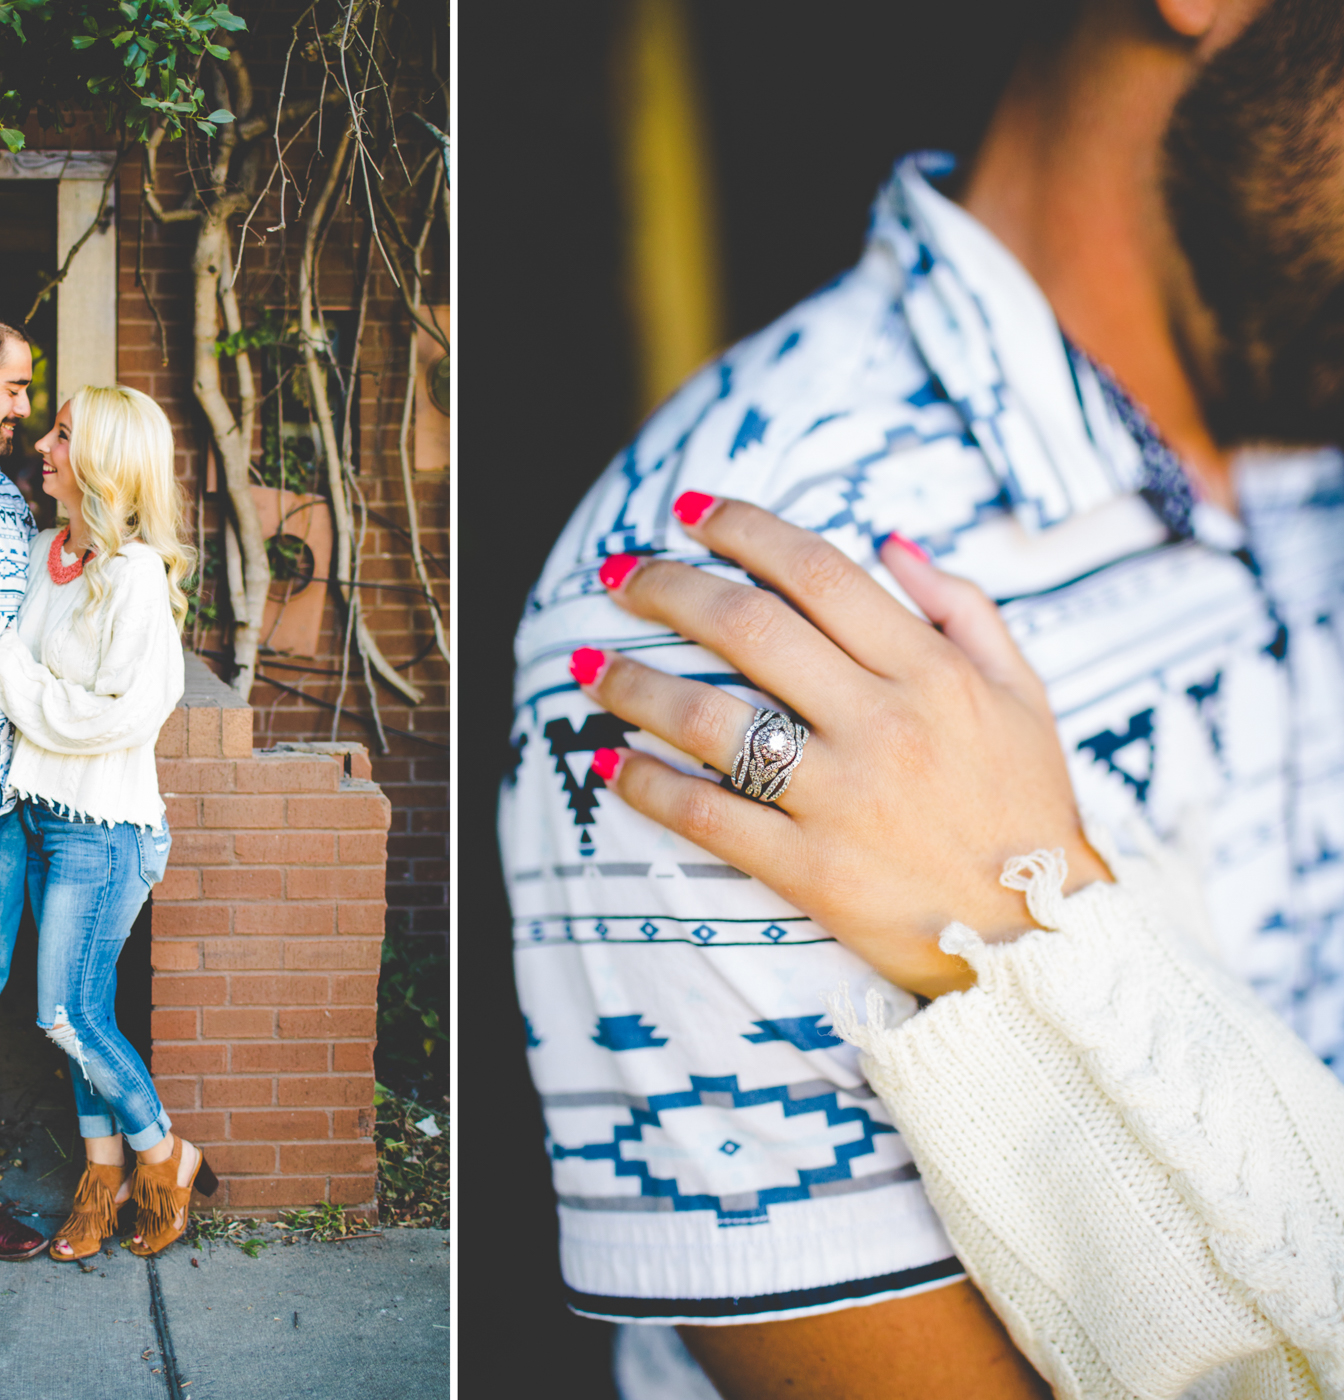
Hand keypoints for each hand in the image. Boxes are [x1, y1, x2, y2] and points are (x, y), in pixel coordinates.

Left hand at [576, 492, 1107, 998]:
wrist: (1042, 937)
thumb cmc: (1025, 805)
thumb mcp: (1023, 693)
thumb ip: (963, 608)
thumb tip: (888, 540)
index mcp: (930, 671)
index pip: (817, 571)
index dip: (742, 528)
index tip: (688, 511)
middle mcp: (882, 723)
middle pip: (747, 627)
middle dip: (666, 587)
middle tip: (615, 576)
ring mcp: (843, 797)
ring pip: (711, 718)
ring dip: (634, 685)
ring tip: (587, 668)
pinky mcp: (811, 870)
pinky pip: (708, 816)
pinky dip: (649, 786)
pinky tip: (612, 766)